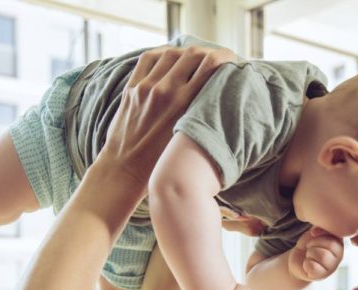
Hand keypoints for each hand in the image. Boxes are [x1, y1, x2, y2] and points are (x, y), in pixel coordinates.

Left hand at [97, 45, 234, 189]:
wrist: (125, 168)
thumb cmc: (161, 162)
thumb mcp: (189, 137)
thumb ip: (201, 115)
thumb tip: (217, 99)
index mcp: (183, 104)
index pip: (210, 66)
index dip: (224, 56)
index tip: (231, 58)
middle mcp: (164, 91)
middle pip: (192, 54)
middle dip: (207, 52)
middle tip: (214, 58)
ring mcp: (146, 87)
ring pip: (171, 53)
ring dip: (186, 52)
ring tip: (193, 59)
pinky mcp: (132, 88)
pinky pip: (148, 58)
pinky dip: (163, 53)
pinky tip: (170, 57)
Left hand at [288, 227, 343, 280]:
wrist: (297, 260)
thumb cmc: (307, 245)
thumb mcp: (313, 232)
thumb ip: (319, 228)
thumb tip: (315, 232)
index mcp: (339, 241)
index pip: (335, 233)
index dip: (320, 233)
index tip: (313, 234)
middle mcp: (339, 254)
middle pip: (330, 244)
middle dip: (314, 243)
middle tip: (310, 246)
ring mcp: (332, 266)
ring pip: (322, 255)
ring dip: (310, 253)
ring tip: (309, 255)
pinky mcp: (322, 276)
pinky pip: (313, 267)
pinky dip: (306, 264)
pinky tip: (307, 264)